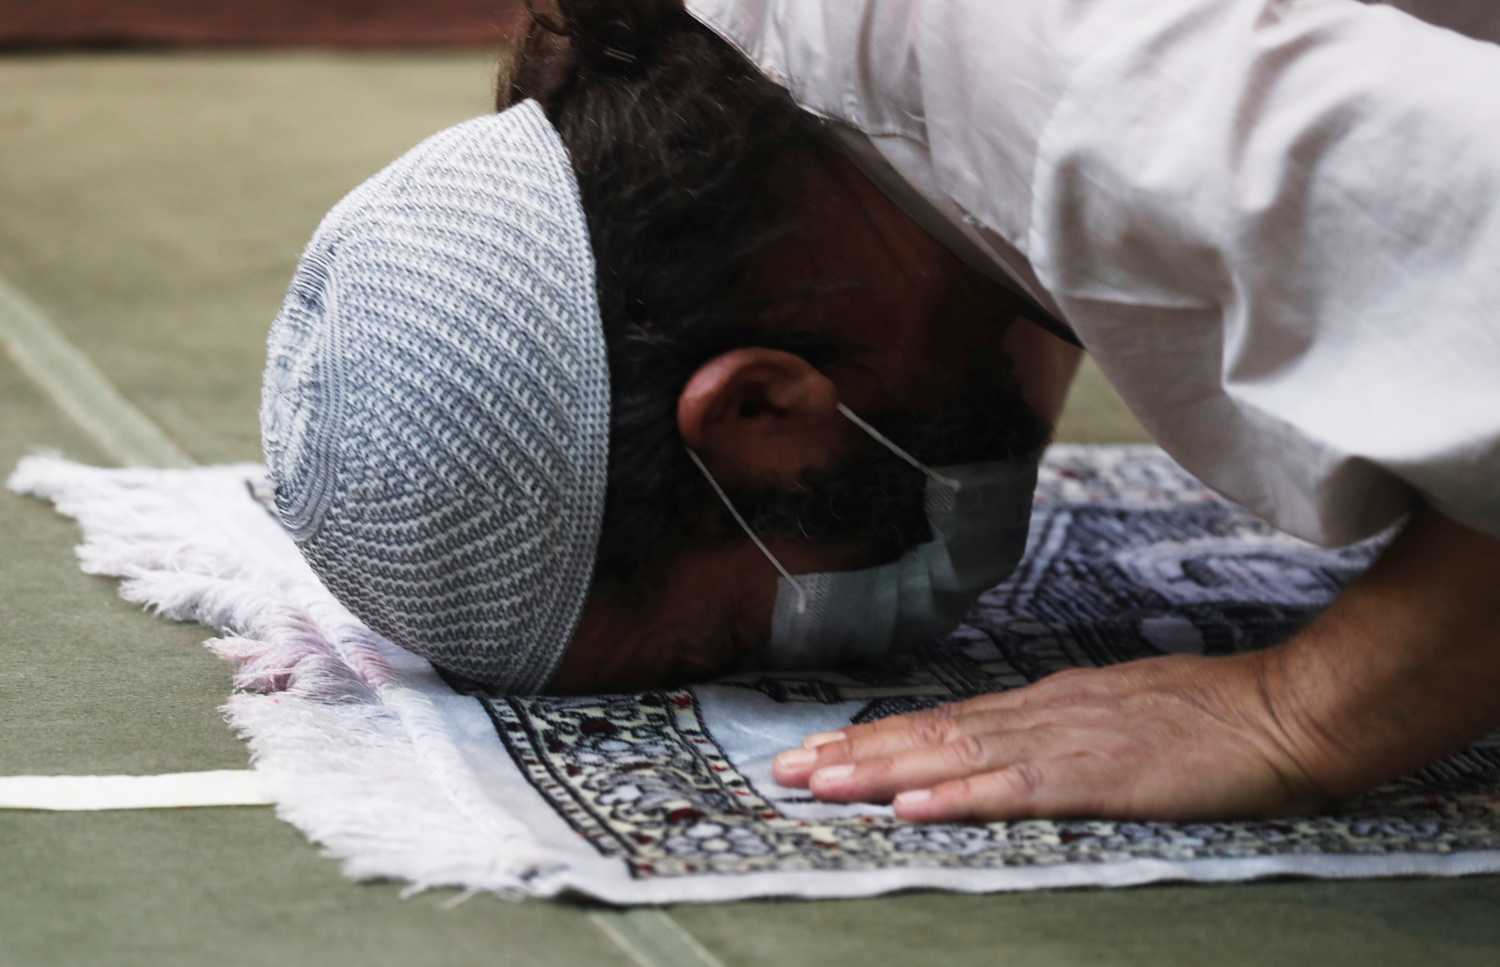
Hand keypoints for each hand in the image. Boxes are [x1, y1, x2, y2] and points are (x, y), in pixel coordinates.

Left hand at [771, 652, 1330, 821]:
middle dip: (853, 752)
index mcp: (1047, 702)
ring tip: (821, 784)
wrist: (1284, 709)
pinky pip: (1016, 789)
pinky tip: (913, 805)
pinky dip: (958, 797)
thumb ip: (1064, 726)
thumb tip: (1010, 740)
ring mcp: (1066, 741)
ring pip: (954, 756)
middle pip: (930, 733)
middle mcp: (1041, 713)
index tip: (820, 747)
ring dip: (882, 772)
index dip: (877, 736)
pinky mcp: (1099, 777)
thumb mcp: (1123, 710)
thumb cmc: (1213, 714)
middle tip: (785, 769)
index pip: (942, 720)